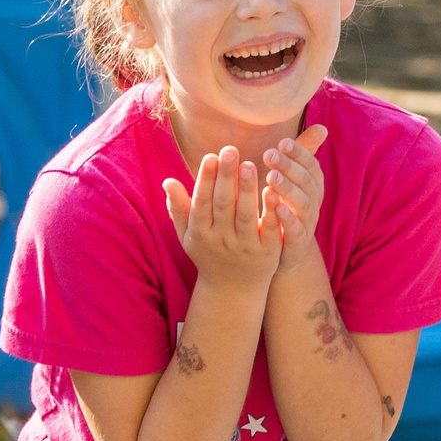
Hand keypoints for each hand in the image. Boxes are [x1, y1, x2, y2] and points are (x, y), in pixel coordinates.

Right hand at [164, 147, 279, 289]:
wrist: (233, 290)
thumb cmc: (208, 254)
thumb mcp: (187, 236)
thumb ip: (178, 208)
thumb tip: (167, 181)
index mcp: (201, 233)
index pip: (202, 202)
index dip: (206, 180)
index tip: (211, 156)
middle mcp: (221, 240)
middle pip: (224, 205)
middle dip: (227, 178)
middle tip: (231, 150)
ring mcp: (245, 247)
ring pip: (246, 215)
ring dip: (248, 190)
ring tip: (250, 164)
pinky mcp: (268, 252)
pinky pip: (269, 229)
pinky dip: (271, 211)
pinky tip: (273, 191)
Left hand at [260, 125, 329, 273]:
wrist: (282, 251)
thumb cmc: (286, 208)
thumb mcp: (293, 180)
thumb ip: (303, 155)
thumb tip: (323, 127)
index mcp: (313, 185)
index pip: (311, 165)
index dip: (300, 153)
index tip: (282, 142)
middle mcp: (314, 202)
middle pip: (307, 181)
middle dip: (290, 166)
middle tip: (269, 154)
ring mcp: (308, 223)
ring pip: (303, 203)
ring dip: (287, 188)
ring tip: (270, 177)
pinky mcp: (298, 242)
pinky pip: (296, 229)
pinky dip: (287, 217)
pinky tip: (274, 207)